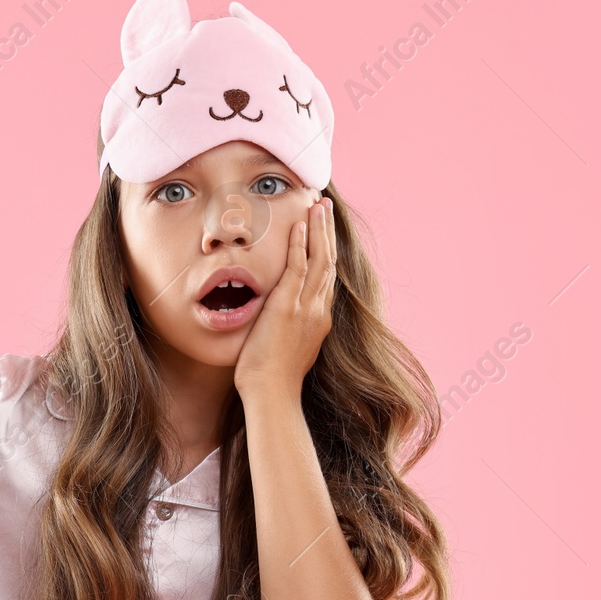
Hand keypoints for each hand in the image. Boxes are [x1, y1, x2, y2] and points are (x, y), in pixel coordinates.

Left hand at [233, 196, 335, 399]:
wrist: (271, 393)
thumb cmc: (271, 379)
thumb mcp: (285, 348)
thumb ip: (286, 329)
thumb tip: (276, 323)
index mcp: (319, 320)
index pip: (326, 277)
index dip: (326, 251)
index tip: (324, 231)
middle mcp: (319, 310)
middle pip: (329, 261)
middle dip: (327, 232)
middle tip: (325, 207)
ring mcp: (306, 308)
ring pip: (319, 259)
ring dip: (318, 230)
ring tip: (318, 205)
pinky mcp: (289, 307)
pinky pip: (298, 268)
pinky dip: (300, 245)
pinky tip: (299, 226)